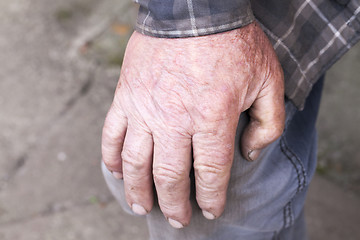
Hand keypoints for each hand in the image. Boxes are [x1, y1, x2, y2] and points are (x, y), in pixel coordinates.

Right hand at [102, 22, 284, 227]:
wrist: (194, 10)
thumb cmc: (233, 43)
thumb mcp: (268, 80)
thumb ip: (267, 123)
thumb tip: (250, 154)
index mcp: (211, 117)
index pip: (210, 172)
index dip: (211, 197)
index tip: (211, 210)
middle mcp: (174, 120)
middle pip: (170, 175)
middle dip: (175, 204)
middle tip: (178, 219)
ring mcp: (144, 109)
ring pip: (136, 162)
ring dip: (138, 189)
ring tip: (142, 206)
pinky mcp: (126, 96)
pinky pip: (111, 134)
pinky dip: (111, 157)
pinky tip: (115, 172)